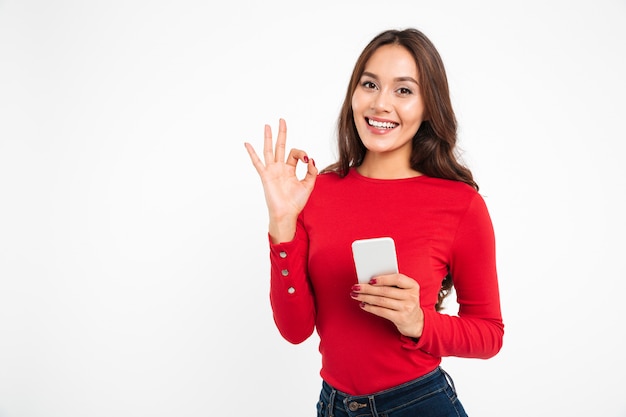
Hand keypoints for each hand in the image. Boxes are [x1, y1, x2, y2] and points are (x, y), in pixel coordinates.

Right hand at [244, 118, 317, 242]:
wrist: (287, 214)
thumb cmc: (296, 202)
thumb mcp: (309, 185)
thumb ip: (311, 171)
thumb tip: (310, 159)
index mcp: (289, 170)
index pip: (295, 154)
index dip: (302, 153)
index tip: (306, 160)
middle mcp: (280, 168)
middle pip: (280, 146)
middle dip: (281, 133)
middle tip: (281, 120)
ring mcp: (272, 171)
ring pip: (269, 150)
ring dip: (268, 138)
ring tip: (267, 125)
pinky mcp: (265, 176)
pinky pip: (257, 163)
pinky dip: (252, 153)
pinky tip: (247, 143)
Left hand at [350, 274, 423, 338]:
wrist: (415, 321)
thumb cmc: (405, 301)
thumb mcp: (404, 291)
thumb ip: (392, 284)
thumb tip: (369, 281)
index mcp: (413, 285)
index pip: (398, 279)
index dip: (383, 279)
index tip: (370, 279)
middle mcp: (412, 296)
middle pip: (385, 291)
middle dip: (368, 288)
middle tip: (355, 287)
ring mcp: (407, 308)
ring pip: (381, 301)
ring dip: (366, 297)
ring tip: (355, 295)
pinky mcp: (401, 318)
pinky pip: (382, 311)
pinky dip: (370, 307)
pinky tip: (363, 305)